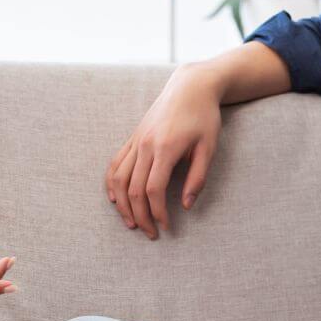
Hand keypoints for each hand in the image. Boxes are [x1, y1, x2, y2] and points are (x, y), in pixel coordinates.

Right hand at [105, 61, 223, 238]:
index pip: (153, 190)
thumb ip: (197, 178)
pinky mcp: (133, 136)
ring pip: (119, 178)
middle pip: (133, 188)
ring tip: (131, 222)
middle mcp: (145, 145)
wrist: (190, 86)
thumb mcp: (209, 148)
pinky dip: (111, 182)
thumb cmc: (204, 117)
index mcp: (165, 148)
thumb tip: (185, 205)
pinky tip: (115, 198)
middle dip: (140, 215)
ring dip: (122, 203)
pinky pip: (115, 162)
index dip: (158, 213)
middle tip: (150, 233)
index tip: (166, 228)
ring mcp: (136, 140)